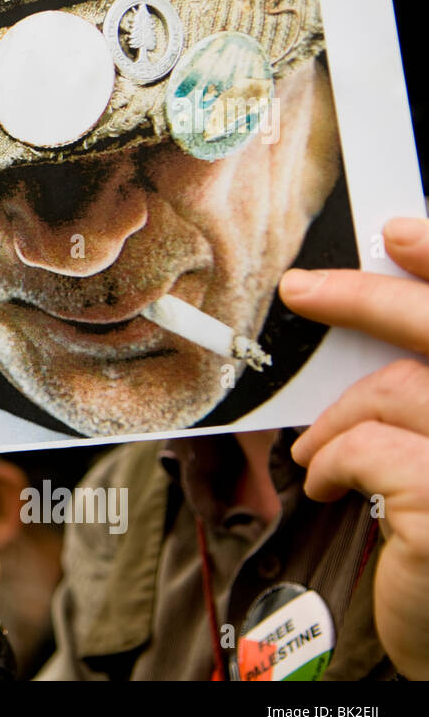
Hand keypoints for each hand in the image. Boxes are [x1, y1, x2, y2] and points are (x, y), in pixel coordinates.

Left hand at [280, 216, 428, 680]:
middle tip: (300, 286)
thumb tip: (373, 319)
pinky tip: (332, 486)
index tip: (401, 230)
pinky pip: (366, 448)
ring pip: (393, 393)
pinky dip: (334, 462)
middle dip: (365, 297)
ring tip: (320, 453)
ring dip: (341, 420)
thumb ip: (428, 391)